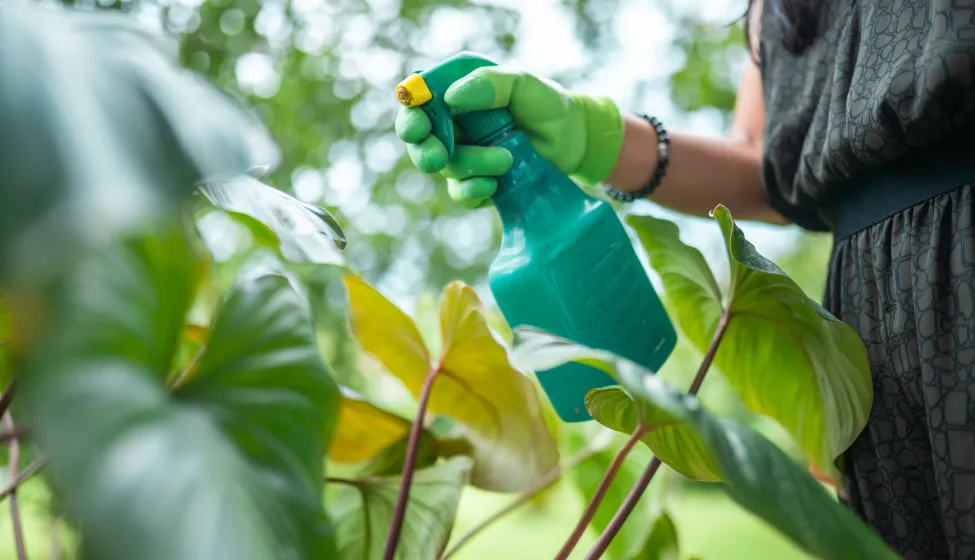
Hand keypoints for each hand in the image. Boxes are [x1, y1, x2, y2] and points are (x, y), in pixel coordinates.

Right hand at [394, 66, 623, 208]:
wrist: (575, 141)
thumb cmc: (547, 105)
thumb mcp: (522, 83)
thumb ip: (490, 83)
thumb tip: (451, 98)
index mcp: (456, 93)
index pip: (417, 102)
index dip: (410, 115)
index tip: (419, 127)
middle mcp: (454, 125)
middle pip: (419, 141)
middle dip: (425, 152)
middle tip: (440, 156)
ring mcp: (464, 156)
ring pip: (446, 169)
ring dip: (472, 167)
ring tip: (506, 160)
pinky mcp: (478, 183)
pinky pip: (462, 194)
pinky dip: (474, 191)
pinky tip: (495, 186)